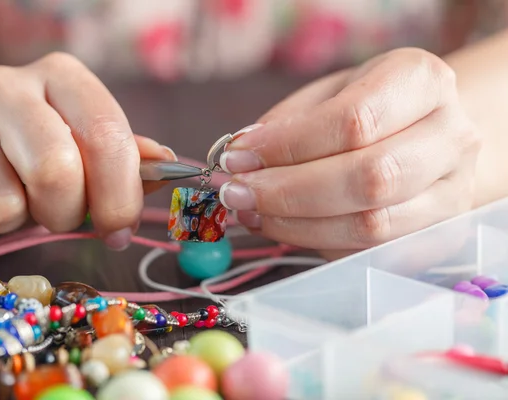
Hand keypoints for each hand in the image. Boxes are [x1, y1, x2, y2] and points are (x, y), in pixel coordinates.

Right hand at [0, 52, 174, 252]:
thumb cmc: (25, 150)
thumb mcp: (79, 144)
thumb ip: (122, 156)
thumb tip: (169, 165)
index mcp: (59, 77)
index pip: (107, 134)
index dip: (121, 195)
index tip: (118, 230)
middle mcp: (3, 85)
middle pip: (54, 170)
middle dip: (64, 213)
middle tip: (55, 215)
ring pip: (1, 205)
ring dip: (14, 225)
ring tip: (8, 204)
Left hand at [218, 48, 481, 259]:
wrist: (431, 133)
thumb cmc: (372, 107)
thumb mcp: (330, 92)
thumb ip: (288, 122)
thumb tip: (239, 156)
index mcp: (423, 82)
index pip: (354, 121)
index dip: (288, 145)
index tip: (236, 156)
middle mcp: (451, 137)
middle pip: (369, 178)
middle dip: (289, 191)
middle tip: (236, 192)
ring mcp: (452, 193)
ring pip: (371, 225)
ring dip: (296, 224)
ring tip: (250, 211)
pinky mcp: (440, 236)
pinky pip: (369, 252)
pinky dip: (315, 242)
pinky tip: (282, 225)